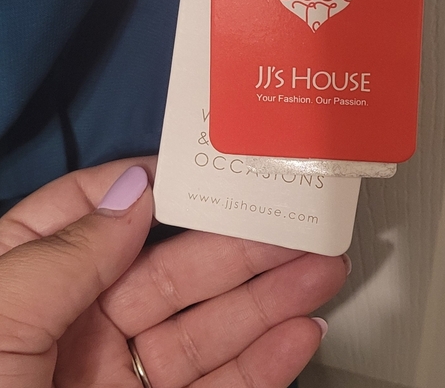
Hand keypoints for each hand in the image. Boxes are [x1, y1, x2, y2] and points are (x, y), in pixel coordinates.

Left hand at [0, 157, 348, 387]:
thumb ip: (65, 253)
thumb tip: (131, 189)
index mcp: (30, 287)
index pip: (93, 215)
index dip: (147, 186)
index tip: (201, 171)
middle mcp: (78, 328)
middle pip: (172, 270)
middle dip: (239, 247)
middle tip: (295, 225)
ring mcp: (119, 381)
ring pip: (208, 328)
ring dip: (270, 299)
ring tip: (321, 270)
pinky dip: (265, 363)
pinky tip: (299, 333)